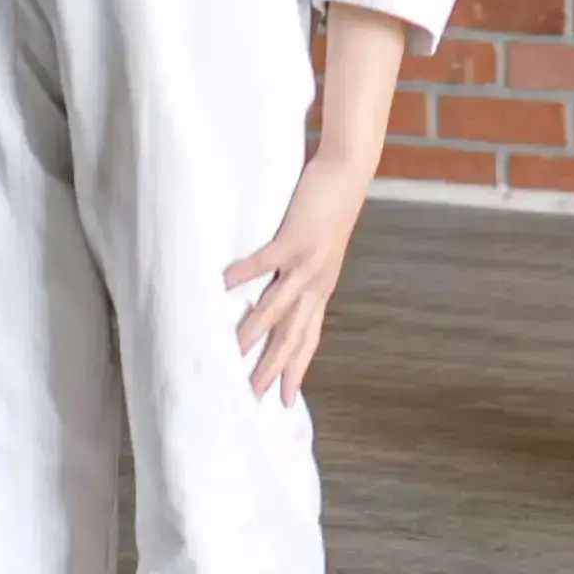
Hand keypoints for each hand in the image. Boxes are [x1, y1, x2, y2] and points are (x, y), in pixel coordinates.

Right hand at [224, 155, 367, 405]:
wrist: (349, 172)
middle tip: (253, 397)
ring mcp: (307, 263)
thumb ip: (299, 271)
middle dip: (273, 368)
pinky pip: (265, 262)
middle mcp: (317, 283)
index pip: (308, 338)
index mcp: (321, 288)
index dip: (297, 369)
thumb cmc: (331, 207)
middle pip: (292, 336)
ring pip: (278, 308)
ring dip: (255, 332)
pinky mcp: (296, 238)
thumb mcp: (320, 249)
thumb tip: (276, 287)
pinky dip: (244, 274)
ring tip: (233, 353)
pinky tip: (223, 285)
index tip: (285, 401)